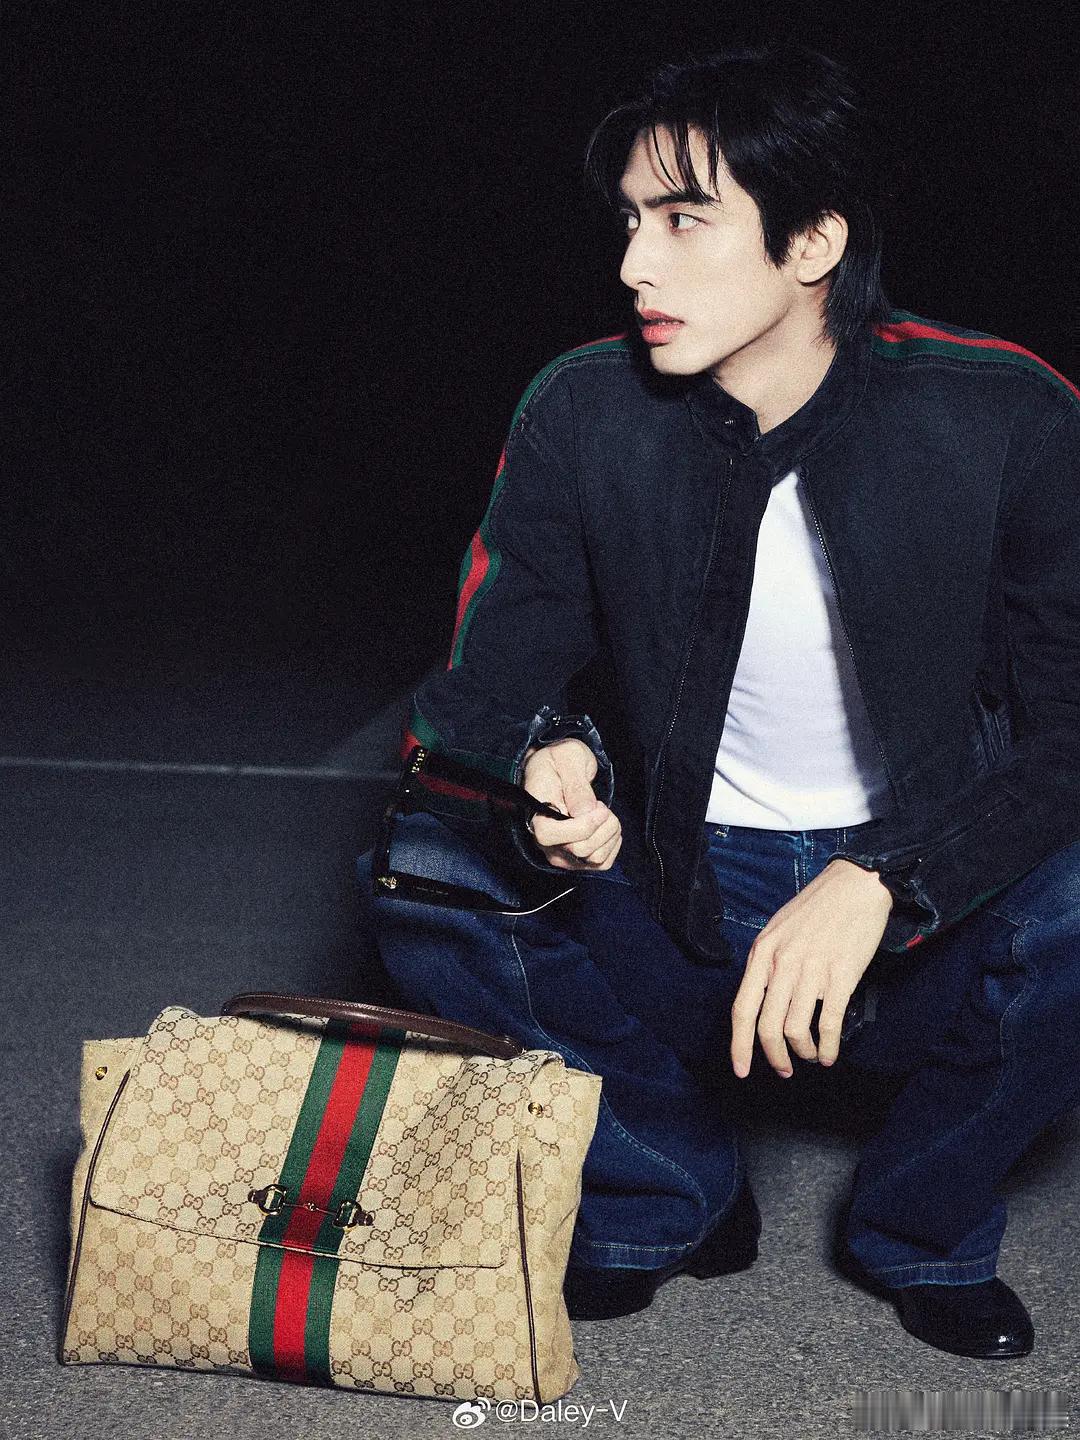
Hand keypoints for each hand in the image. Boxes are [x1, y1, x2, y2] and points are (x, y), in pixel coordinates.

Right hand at [522, 739, 621, 869]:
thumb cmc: (559, 762)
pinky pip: (603, 863)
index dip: (584, 826)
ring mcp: (561, 854)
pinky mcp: (577, 859)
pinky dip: (612, 844)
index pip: (555, 836)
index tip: (598, 806)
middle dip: (603, 825)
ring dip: (610, 833)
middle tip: (599, 804)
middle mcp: (544, 843)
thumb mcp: (568, 758)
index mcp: (535, 817)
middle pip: (581, 849)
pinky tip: (606, 825)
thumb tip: (584, 811)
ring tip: (602, 812)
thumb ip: (575, 784)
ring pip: (595, 859)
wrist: (557, 771)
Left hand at [730, 859, 891, 1077]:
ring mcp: (811, 971)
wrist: (855, 885)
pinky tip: (829, 1054)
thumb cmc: (817, 907)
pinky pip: (828, 1024)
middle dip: (773, 1057)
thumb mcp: (778, 930)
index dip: (739, 1045)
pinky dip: (827, 1046)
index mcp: (762, 953)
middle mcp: (782, 964)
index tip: (741, 1069)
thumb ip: (768, 963)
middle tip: (783, 1070)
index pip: (742, 1009)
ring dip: (802, 1052)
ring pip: (795, 1030)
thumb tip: (762, 999)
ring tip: (809, 1056)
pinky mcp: (840, 976)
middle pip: (767, 1027)